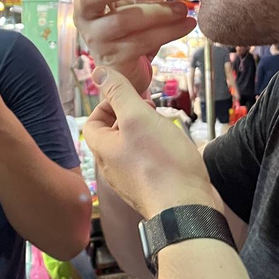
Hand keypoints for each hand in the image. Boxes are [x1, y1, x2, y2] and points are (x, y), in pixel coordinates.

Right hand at [74, 0, 196, 94]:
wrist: (130, 70)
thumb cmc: (131, 31)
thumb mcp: (133, 4)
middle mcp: (85, 17)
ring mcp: (96, 40)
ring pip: (123, 20)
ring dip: (158, 12)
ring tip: (183, 9)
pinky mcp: (112, 60)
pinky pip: (141, 42)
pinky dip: (168, 31)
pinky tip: (186, 25)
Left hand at [83, 67, 219, 218]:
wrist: (187, 208)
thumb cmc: (161, 162)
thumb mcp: (137, 117)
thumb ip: (118, 93)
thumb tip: (99, 71)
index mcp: (103, 150)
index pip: (92, 122)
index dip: (107, 104)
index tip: (129, 97)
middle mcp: (111, 168)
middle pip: (112, 135)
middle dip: (129, 116)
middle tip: (150, 108)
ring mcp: (130, 181)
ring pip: (131, 148)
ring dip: (144, 132)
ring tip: (164, 125)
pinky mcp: (150, 189)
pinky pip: (146, 163)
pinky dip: (155, 150)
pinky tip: (173, 147)